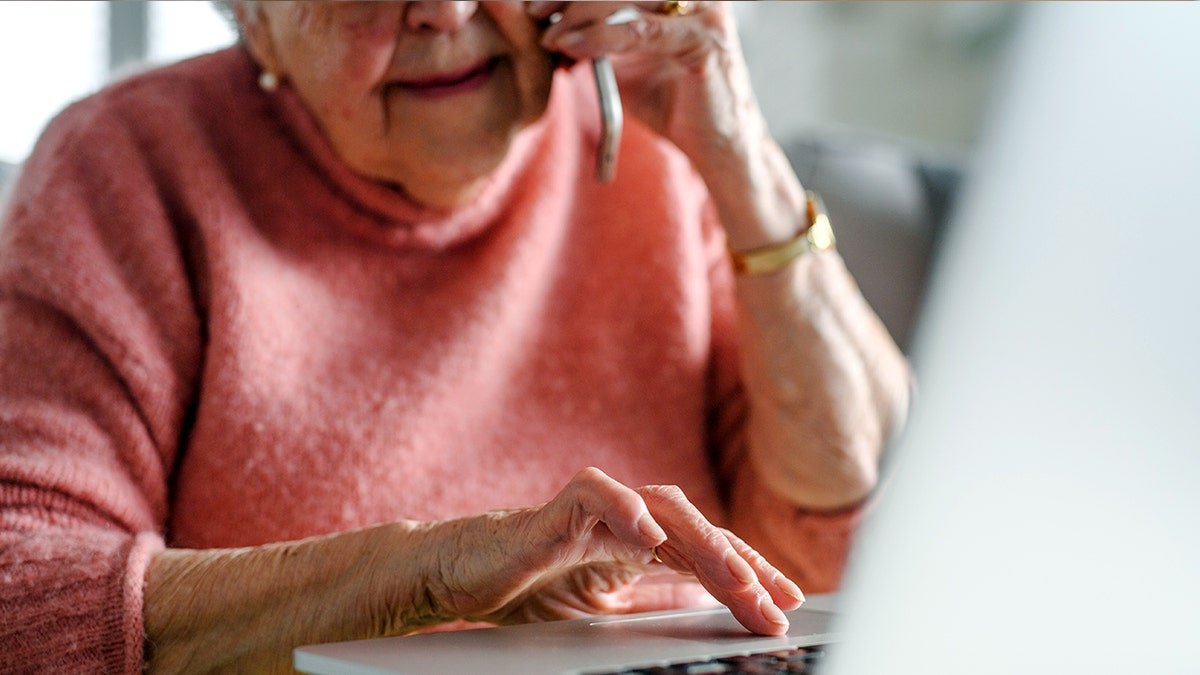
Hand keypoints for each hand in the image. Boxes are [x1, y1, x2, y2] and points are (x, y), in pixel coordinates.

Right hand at [418, 467, 804, 634]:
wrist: (462, 576)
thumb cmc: (528, 584)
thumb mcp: (607, 604)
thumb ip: (654, 595)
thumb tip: (707, 599)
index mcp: (641, 543)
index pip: (708, 552)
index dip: (750, 573)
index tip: (787, 604)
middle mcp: (627, 518)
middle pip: (699, 530)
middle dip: (742, 566)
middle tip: (776, 602)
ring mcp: (596, 508)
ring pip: (663, 507)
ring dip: (703, 542)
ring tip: (736, 576)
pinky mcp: (557, 507)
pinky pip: (596, 495)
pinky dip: (624, 508)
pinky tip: (650, 534)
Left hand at [528, 1, 761, 172]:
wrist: (715, 143)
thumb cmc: (674, 101)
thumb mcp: (628, 60)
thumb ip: (600, 35)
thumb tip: (552, 22)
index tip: (538, 0)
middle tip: (535, 12)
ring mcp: (704, 12)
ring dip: (581, 14)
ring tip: (552, 37)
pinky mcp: (704, 41)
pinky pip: (642, 31)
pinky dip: (602, 38)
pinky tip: (574, 49)